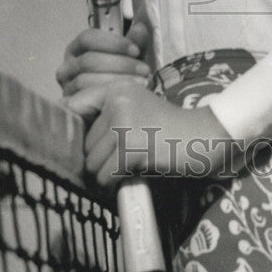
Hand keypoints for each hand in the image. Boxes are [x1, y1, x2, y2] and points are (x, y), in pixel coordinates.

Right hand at [57, 20, 151, 117]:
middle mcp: (68, 66)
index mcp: (79, 49)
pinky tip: (124, 98)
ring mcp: (67, 87)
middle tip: (143, 70)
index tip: (136, 50)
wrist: (117, 109)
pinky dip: (105, 98)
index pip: (88, 38)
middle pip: (88, 60)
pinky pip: (83, 100)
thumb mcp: (130, 59)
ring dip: (115, 81)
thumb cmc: (121, 79)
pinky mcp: (69, 106)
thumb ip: (135, 43)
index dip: (113, 43)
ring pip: (84, 80)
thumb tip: (140, 28)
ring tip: (140, 83)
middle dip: (119, 64)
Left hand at [66, 83, 235, 189]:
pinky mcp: (130, 146)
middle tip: (124, 159)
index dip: (73, 131)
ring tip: (131, 166)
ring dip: (108, 172)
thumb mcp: (135, 109)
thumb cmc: (169, 128)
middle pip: (85, 143)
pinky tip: (132, 175)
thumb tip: (68, 138)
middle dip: (101, 158)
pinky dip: (114, 183)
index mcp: (116, 88)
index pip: (73, 106)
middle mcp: (116, 100)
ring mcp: (123, 122)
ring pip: (92, 162)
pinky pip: (105, 175)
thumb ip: (106, 115)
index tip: (82, 145)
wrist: (203, 136)